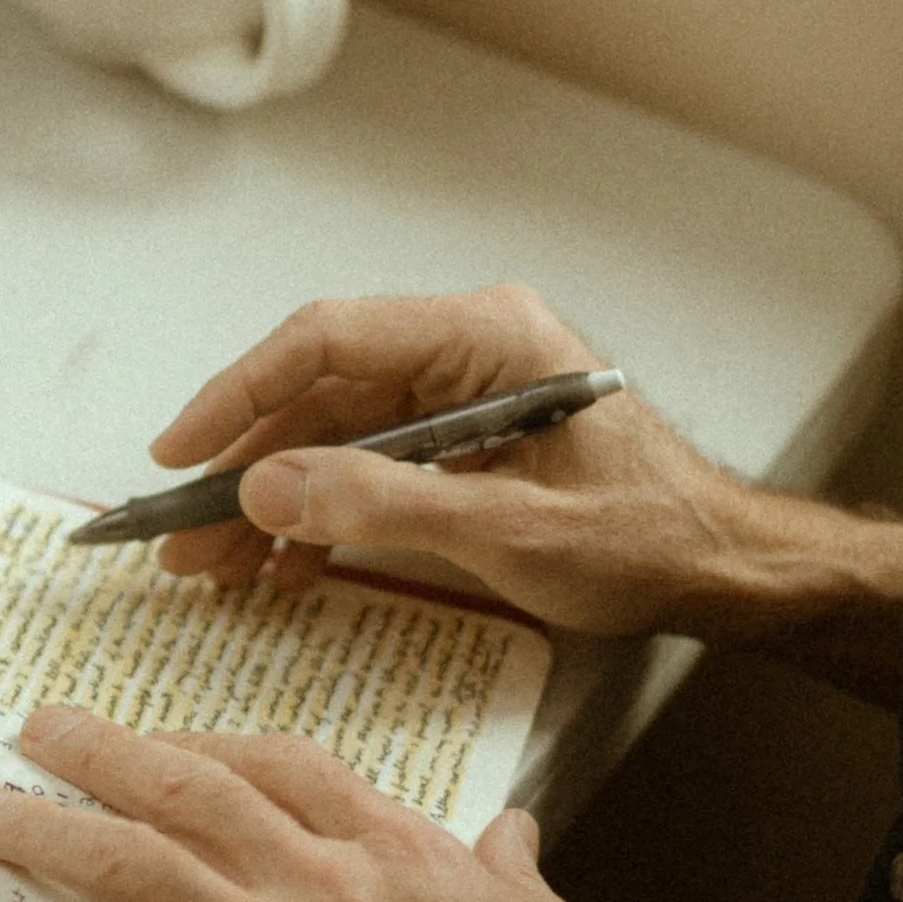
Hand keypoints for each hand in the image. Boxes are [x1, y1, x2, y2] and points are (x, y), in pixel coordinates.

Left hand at [0, 701, 697, 901]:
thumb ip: (511, 876)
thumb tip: (508, 834)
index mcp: (400, 856)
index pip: (286, 768)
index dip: (212, 748)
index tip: (172, 746)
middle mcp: (320, 886)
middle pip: (185, 789)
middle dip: (101, 751)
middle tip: (39, 730)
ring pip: (120, 863)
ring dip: (30, 828)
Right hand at [146, 286, 902, 701]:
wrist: (720, 567)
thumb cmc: (648, 537)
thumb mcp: (515, 532)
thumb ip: (390, 505)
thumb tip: (271, 485)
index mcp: (488, 335)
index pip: (331, 339)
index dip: (243, 393)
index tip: (182, 450)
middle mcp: (466, 348)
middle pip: (320, 393)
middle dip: (245, 468)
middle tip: (181, 538)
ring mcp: (459, 393)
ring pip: (332, 435)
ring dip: (270, 500)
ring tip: (212, 566)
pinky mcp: (458, 442)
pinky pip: (366, 467)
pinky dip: (318, 515)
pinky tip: (276, 566)